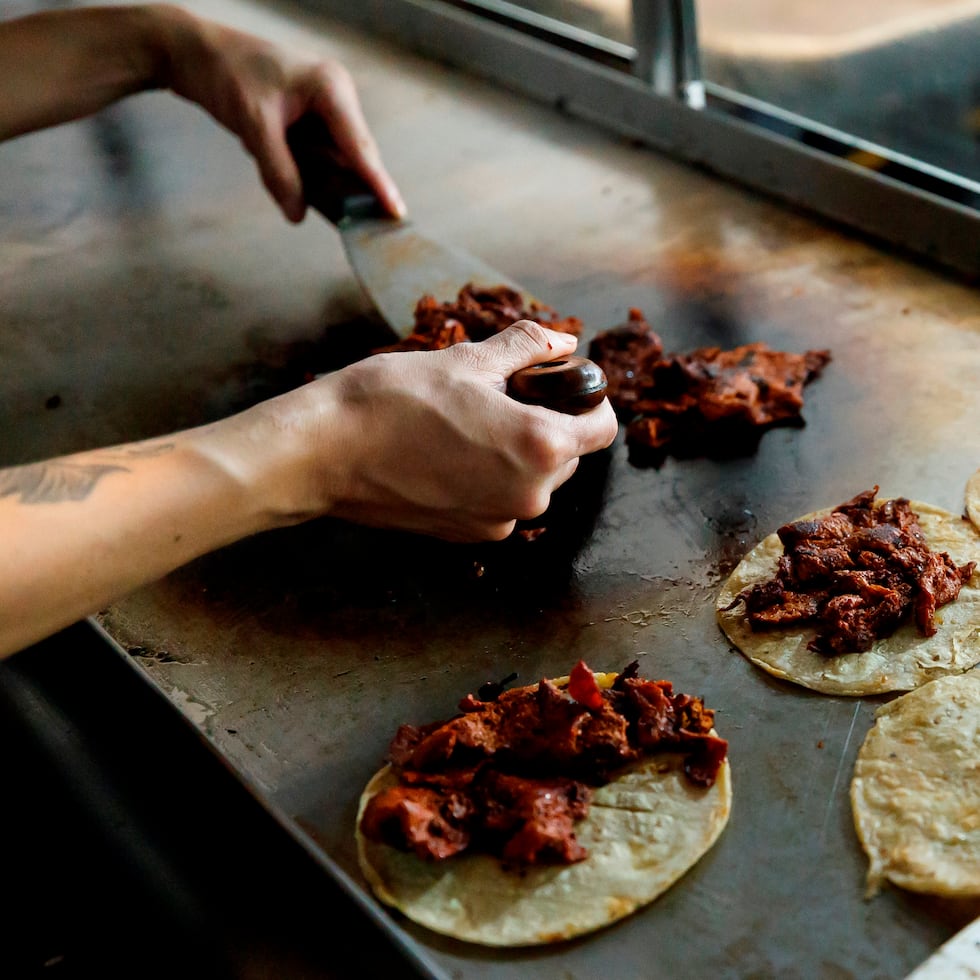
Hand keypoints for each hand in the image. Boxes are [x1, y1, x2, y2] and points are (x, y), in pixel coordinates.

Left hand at [158, 5, 404, 221]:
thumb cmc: (224, 72)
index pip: (360, 146)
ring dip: (320, 175)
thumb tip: (297, 212)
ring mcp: (323, 104)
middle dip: (353, 185)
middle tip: (363, 223)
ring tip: (303, 185)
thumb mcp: (254, 127)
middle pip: (354, 153)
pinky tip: (276, 159)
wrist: (192, 52)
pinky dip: (304, 166)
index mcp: (330, 87)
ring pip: (334, 155)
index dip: (378, 183)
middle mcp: (335, 94)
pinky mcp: (307, 115)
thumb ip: (279, 173)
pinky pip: (317, 151)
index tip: (396, 212)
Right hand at [233, 321, 618, 541]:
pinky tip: (447, 451)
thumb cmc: (392, 400)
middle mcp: (529, 494)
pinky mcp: (467, 534)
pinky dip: (489, 477)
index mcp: (540, 446)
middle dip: (546, 422)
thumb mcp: (467, 360)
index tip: (557, 383)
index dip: (587, 398)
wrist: (326, 451)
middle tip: (498, 395)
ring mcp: (498, 520)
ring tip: (466, 422)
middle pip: (568, 454)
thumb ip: (526, 349)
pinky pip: (499, 500)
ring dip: (517, 450)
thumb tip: (564, 341)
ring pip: (534, 479)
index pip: (602, 426)